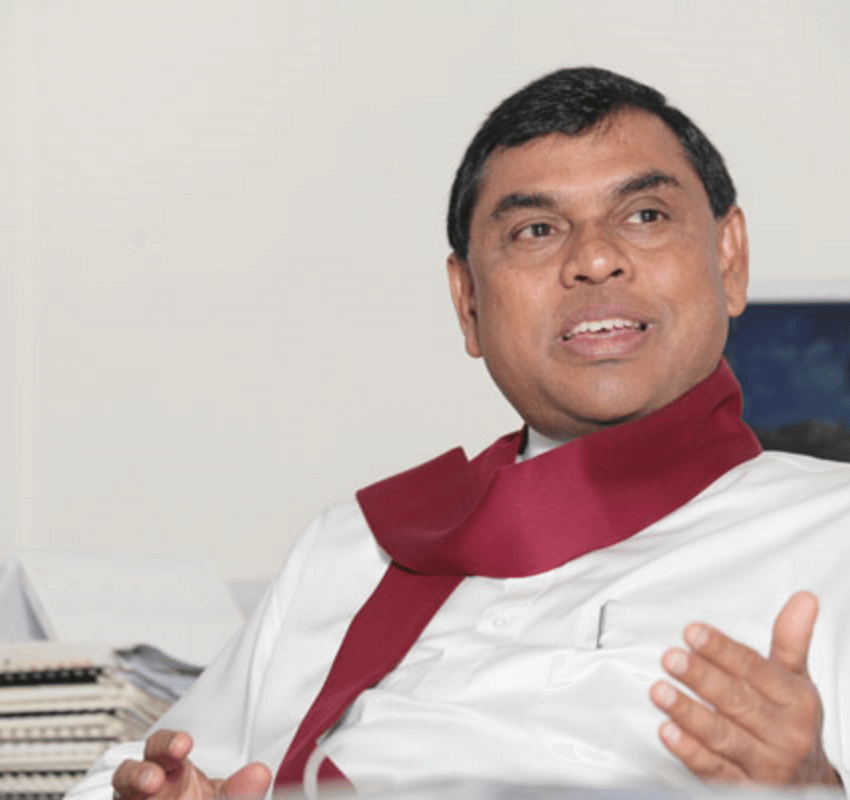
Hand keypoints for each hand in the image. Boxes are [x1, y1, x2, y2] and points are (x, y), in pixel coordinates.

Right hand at [112, 730, 271, 799]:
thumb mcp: (221, 797)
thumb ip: (240, 789)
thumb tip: (261, 773)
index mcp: (170, 771)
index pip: (161, 748)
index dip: (169, 743)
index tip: (184, 744)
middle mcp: (144, 790)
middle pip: (128, 774)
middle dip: (138, 773)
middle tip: (153, 780)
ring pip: (121, 796)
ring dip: (130, 788)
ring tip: (148, 789)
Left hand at [649, 591, 840, 786]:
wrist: (808, 785)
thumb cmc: (791, 721)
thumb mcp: (795, 679)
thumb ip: (791, 639)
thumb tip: (804, 599)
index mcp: (795, 701)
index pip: (755, 670)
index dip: (722, 650)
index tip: (693, 632)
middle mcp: (782, 733)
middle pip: (737, 701)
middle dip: (702, 678)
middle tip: (671, 658)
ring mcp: (762, 763)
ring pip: (723, 736)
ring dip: (688, 713)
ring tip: (660, 691)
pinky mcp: (741, 787)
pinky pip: (714, 769)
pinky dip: (689, 751)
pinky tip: (667, 731)